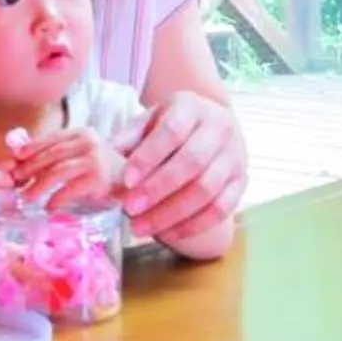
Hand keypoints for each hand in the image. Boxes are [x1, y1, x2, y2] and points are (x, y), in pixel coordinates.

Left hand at [10, 128, 122, 208]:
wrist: (137, 182)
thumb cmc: (103, 170)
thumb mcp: (81, 155)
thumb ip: (58, 154)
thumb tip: (21, 158)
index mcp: (81, 133)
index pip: (51, 138)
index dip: (31, 148)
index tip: (15, 159)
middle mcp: (88, 142)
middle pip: (51, 154)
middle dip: (30, 168)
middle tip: (16, 181)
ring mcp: (94, 160)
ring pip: (57, 170)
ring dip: (39, 185)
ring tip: (27, 197)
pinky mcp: (99, 179)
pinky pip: (70, 189)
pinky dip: (56, 198)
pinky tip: (49, 207)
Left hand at [116, 91, 245, 256]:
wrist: (212, 125)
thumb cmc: (173, 126)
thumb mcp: (148, 122)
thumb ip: (127, 140)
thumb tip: (100, 165)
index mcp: (192, 107)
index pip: (172, 131)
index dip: (149, 157)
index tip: (125, 180)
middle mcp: (220, 127)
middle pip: (191, 162)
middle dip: (158, 189)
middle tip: (130, 209)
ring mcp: (235, 156)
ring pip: (206, 189)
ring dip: (172, 213)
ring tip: (141, 227)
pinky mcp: (241, 182)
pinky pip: (221, 209)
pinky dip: (193, 225)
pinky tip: (168, 233)